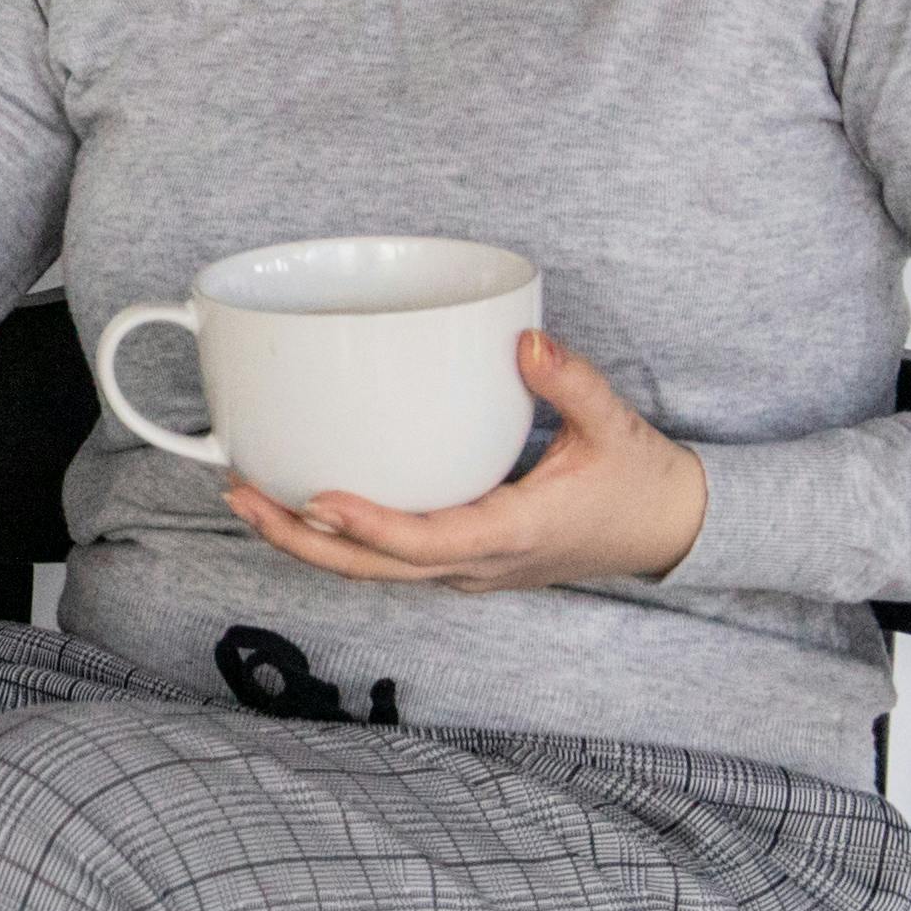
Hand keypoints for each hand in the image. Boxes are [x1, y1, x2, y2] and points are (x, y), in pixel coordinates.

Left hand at [231, 331, 712, 591]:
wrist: (671, 530)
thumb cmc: (642, 480)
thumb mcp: (615, 424)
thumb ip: (571, 381)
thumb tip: (525, 339)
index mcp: (513, 533)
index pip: (425, 543)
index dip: (367, 527)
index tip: (314, 497)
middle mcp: (480, 564)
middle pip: (375, 569)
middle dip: (301, 539)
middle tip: (238, 494)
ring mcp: (468, 571)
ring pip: (375, 572)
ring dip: (310, 541)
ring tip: (247, 497)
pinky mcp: (462, 562)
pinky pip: (391, 561)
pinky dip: (341, 539)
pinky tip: (301, 503)